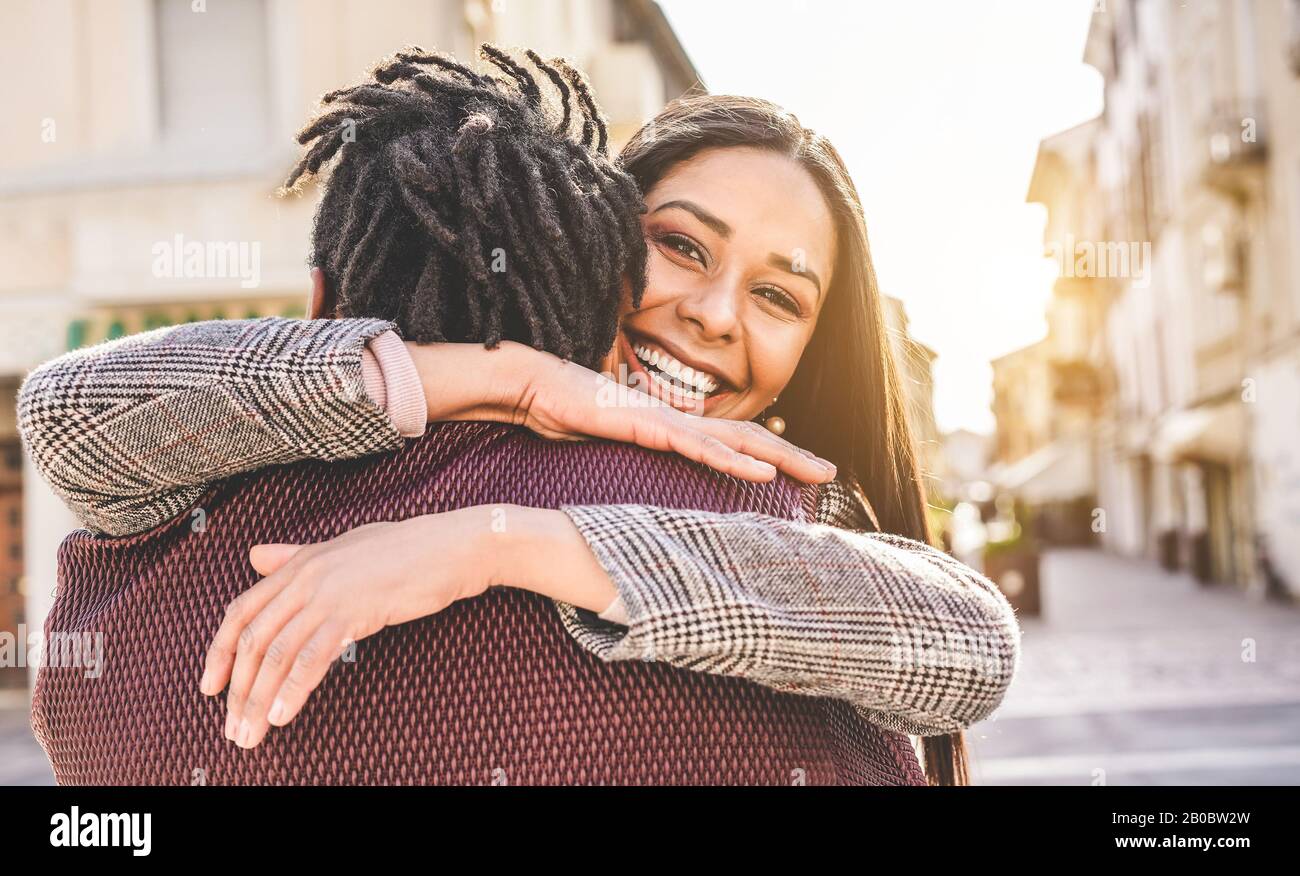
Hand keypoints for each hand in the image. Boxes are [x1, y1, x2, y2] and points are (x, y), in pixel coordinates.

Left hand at [199, 508, 497, 748]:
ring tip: (251, 734)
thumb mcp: (340, 549)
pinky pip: (311, 658)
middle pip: (253, 640)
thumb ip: (294, 557)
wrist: (448, 548)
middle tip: (233, 729)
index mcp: (297, 564)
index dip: (220, 652)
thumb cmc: (402, 551)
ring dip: (258, 700)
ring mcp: (326, 594)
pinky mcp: (351, 612)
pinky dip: (292, 690)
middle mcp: (303, 577)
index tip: (210, 688)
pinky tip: (282, 715)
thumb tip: (255, 556)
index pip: (241, 611)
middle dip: (237, 691)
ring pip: (276, 654)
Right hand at [411, 341, 836, 484]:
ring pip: (736, 442)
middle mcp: (679, 418)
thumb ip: (634, 452)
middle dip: (792, 455)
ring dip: (781, 458)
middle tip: (830, 472)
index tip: (799, 472)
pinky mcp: (648, 426)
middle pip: (748, 438)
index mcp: (673, 423)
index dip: (769, 453)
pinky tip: (763, 474)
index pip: (731, 441)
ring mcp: (666, 420)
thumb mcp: (607, 442)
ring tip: (817, 474)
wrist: (533, 386)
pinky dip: (734, 462)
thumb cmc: (565, 413)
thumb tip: (643, 476)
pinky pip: (699, 448)